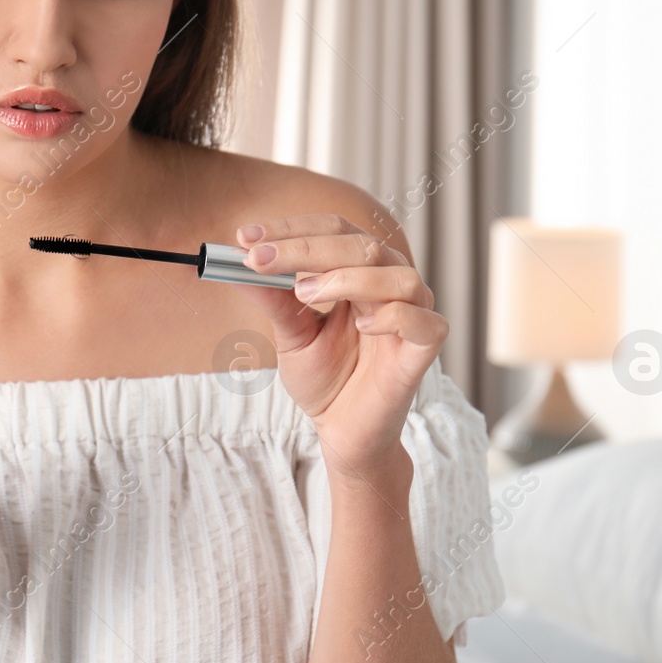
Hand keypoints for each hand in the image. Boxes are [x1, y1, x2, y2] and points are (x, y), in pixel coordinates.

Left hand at [230, 214, 446, 482]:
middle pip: (360, 244)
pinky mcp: (424, 348)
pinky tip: (362, 324)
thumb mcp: (290, 335)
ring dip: (347, 276)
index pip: (332, 230)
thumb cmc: (324, 379)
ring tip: (305, 293)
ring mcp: (412, 314)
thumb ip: (273, 299)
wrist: (343, 433)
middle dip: (303, 247)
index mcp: (358, 271)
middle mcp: (389, 284)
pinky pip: (422, 320)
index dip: (290, 229)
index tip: (245, 236)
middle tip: (259, 259)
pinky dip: (392, 315)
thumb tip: (237, 263)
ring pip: (396, 273)